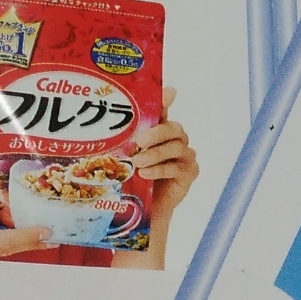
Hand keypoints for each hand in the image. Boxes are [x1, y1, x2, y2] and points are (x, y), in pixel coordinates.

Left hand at [114, 86, 198, 268]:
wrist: (144, 207)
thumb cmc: (133, 177)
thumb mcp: (124, 155)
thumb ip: (123, 139)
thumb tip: (111, 124)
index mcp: (160, 130)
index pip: (164, 109)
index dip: (166, 99)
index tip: (169, 92)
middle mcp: (176, 139)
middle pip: (173, 128)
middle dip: (156, 133)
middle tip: (139, 141)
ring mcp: (186, 155)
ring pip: (176, 147)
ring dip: (154, 154)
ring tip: (137, 163)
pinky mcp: (190, 171)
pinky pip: (177, 166)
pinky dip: (160, 169)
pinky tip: (145, 174)